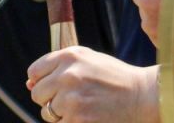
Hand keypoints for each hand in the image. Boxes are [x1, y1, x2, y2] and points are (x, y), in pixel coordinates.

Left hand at [27, 47, 158, 122]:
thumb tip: (29, 84)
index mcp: (69, 56)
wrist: (144, 96)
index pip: (35, 72)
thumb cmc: (114, 78)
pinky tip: (85, 118)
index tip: (54, 88)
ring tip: (82, 109)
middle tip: (70, 101)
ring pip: (47, 113)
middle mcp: (68, 76)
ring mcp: (73, 99)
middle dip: (49, 99)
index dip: (41, 82)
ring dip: (60, 115)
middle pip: (37, 94)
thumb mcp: (88, 60)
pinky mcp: (79, 119)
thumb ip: (58, 66)